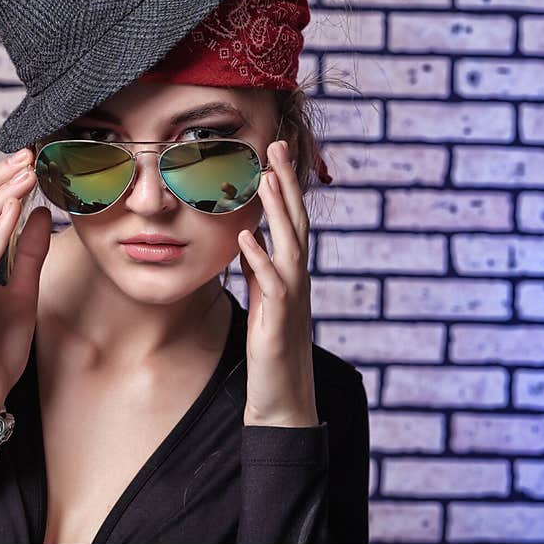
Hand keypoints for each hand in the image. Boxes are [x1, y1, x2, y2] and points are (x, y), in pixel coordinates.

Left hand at [236, 140, 318, 427]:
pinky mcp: (280, 319)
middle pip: (296, 222)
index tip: (272, 155)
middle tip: (275, 146)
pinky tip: (246, 236)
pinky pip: (272, 283)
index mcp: (291, 272)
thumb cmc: (273, 348)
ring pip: (290, 245)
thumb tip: (250, 240)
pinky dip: (260, 257)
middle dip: (286, 183)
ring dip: (278, 211)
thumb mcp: (265, 300)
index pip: (291, 221)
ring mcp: (292, 297)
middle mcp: (297, 279)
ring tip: (263, 177)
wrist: (284, 397)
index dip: (284, 188)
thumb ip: (260, 269)